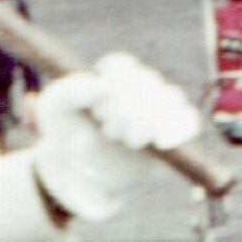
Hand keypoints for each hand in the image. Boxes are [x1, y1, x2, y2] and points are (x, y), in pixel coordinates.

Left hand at [29, 53, 199, 223]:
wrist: (75, 174)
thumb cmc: (64, 134)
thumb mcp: (53, 109)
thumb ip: (71, 91)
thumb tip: (102, 85)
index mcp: (109, 76)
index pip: (122, 67)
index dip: (113, 85)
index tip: (97, 108)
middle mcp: (136, 88)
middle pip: (147, 83)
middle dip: (127, 109)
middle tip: (108, 131)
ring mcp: (155, 109)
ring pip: (170, 99)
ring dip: (150, 120)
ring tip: (130, 140)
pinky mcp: (169, 134)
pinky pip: (188, 122)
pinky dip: (179, 130)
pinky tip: (161, 143)